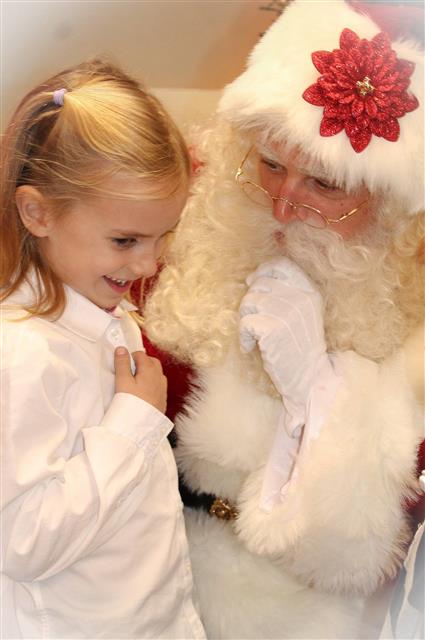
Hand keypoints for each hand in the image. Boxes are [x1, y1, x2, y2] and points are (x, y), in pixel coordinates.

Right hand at [114, 348, 166, 413]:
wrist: (141, 426)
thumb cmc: (131, 403)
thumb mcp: (123, 381)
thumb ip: (122, 364)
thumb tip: (121, 349)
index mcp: (150, 369)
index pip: (140, 354)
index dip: (130, 357)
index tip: (122, 366)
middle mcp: (159, 376)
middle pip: (151, 362)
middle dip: (140, 363)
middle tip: (128, 372)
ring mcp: (163, 388)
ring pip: (156, 373)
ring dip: (147, 373)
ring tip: (134, 382)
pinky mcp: (163, 398)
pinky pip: (158, 385)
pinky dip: (151, 383)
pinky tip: (142, 392)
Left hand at [239, 257, 329, 411]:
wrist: (310, 377)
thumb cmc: (300, 346)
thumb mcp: (302, 312)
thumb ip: (285, 292)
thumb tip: (251, 278)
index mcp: (309, 290)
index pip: (282, 264)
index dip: (263, 271)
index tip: (254, 284)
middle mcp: (301, 297)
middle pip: (260, 284)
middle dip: (251, 302)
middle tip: (256, 322)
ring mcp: (288, 312)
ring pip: (249, 301)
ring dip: (246, 319)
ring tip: (255, 335)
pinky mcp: (273, 329)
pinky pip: (245, 322)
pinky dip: (244, 337)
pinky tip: (252, 347)